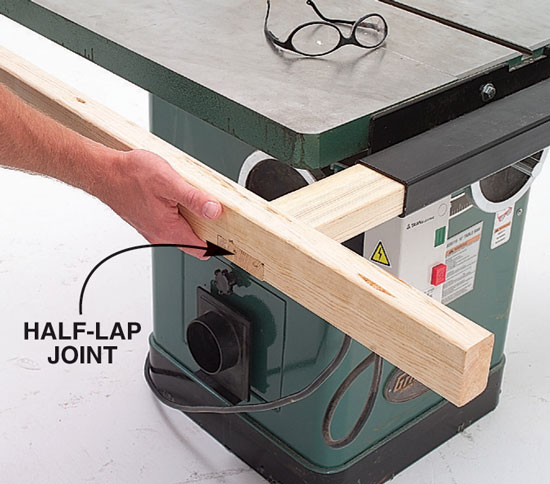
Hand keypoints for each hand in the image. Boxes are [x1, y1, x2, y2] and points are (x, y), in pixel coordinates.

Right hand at [100, 149, 221, 258]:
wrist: (103, 172)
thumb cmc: (130, 175)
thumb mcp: (169, 182)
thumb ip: (194, 199)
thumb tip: (215, 211)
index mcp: (169, 230)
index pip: (202, 250)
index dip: (218, 244)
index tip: (228, 234)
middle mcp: (160, 234)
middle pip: (193, 243)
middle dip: (208, 233)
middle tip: (218, 215)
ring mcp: (153, 229)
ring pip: (181, 233)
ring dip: (193, 222)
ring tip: (201, 204)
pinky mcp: (147, 220)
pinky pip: (170, 224)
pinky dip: (180, 216)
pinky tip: (180, 199)